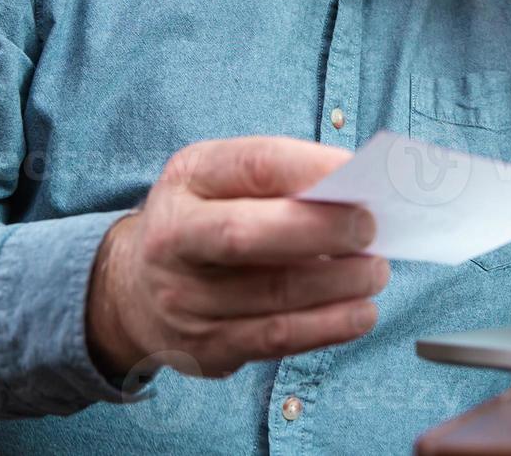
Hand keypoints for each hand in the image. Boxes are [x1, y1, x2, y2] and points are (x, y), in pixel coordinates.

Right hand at [86, 136, 387, 383]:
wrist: (133, 289)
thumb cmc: (204, 220)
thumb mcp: (223, 180)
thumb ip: (281, 179)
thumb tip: (356, 193)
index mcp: (187, 179)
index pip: (251, 165)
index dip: (309, 167)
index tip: (355, 171)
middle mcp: (174, 238)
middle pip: (247, 235)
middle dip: (320, 230)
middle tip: (369, 228)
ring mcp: (185, 298)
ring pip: (273, 294)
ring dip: (339, 283)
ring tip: (376, 270)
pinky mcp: (206, 346)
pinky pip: (277, 339)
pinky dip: (329, 326)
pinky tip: (361, 312)